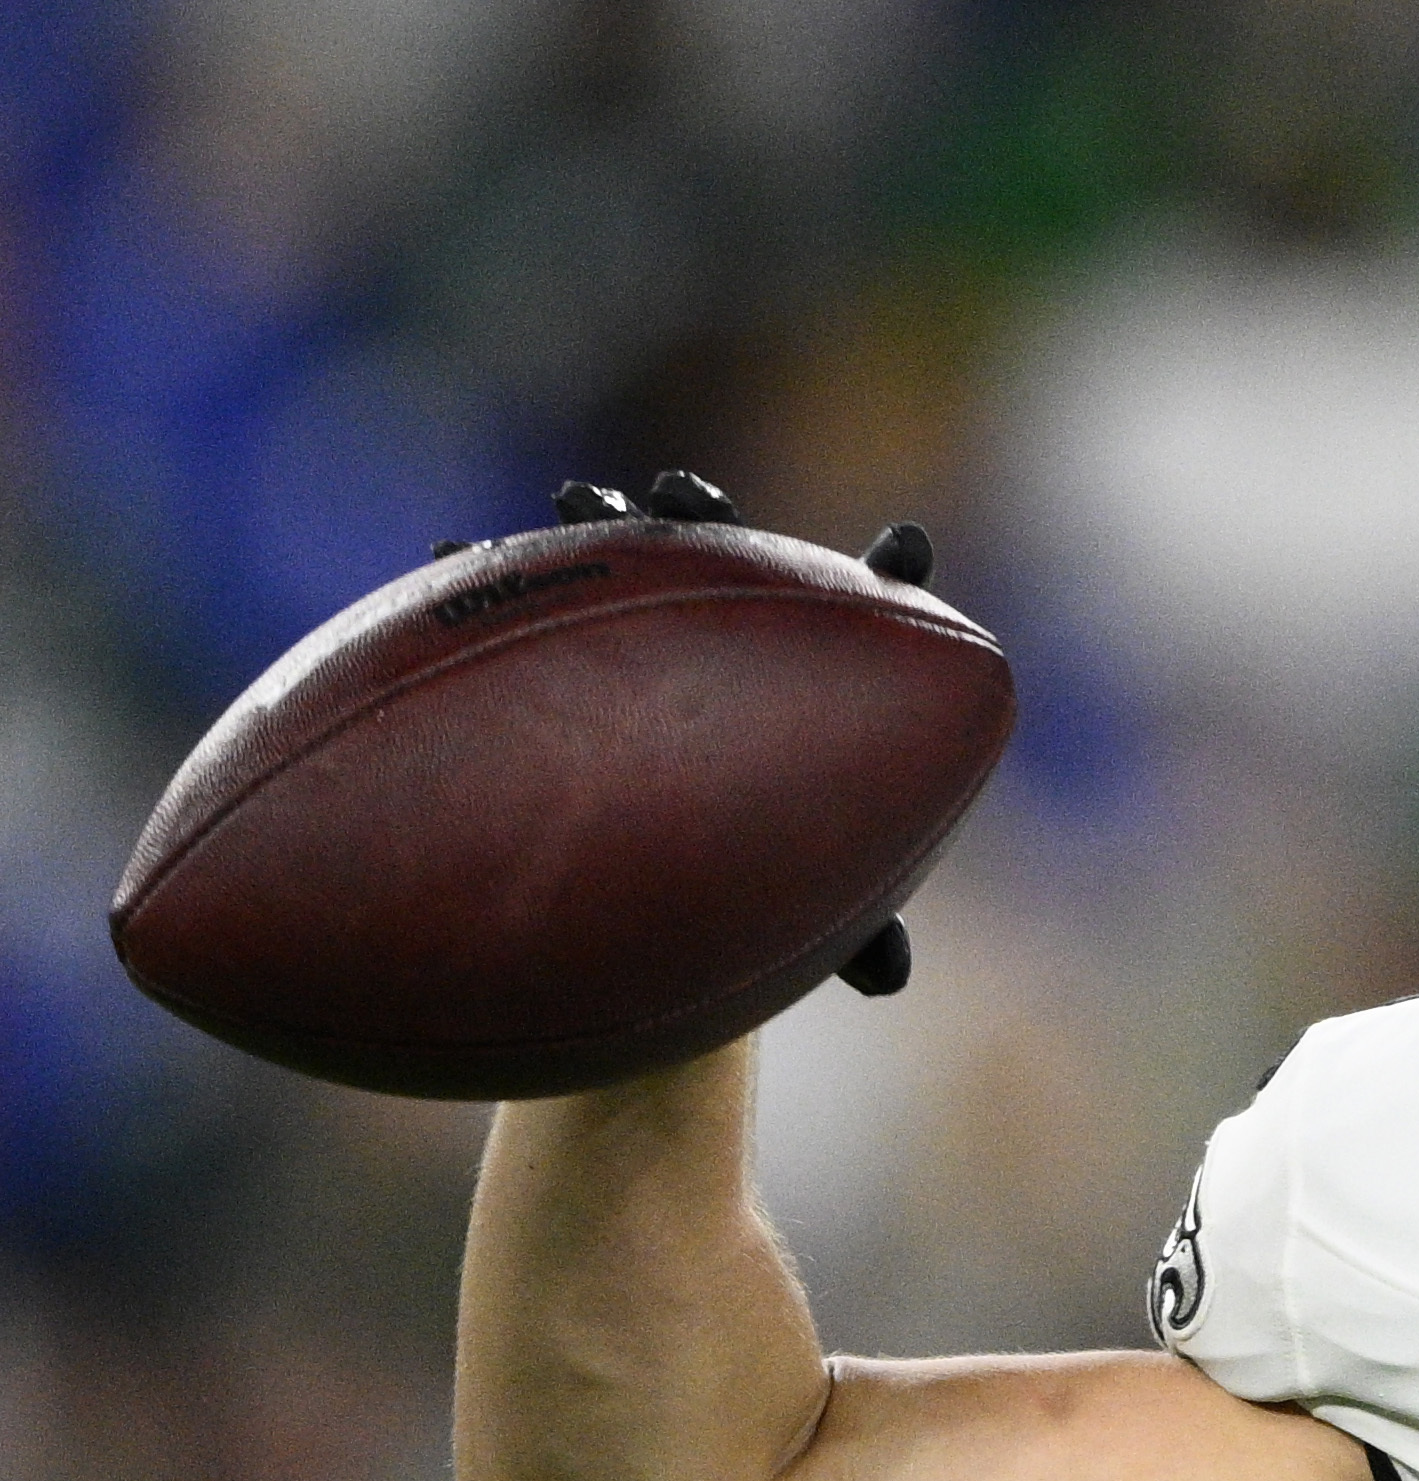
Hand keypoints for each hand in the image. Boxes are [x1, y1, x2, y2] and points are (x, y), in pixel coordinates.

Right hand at [530, 473, 936, 994]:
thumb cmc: (750, 891)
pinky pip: (514, 596)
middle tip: (682, 499)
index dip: (889, 575)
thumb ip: (855, 929)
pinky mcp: (552, 638)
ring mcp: (632, 624)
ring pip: (618, 553)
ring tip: (575, 503)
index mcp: (803, 680)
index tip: (910, 551)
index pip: (859, 611)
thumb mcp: (799, 908)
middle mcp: (720, 639)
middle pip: (724, 552)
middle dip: (705, 516)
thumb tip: (891, 981)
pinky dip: (482, 573)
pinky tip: (447, 556)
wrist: (647, 884)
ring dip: (599, 522)